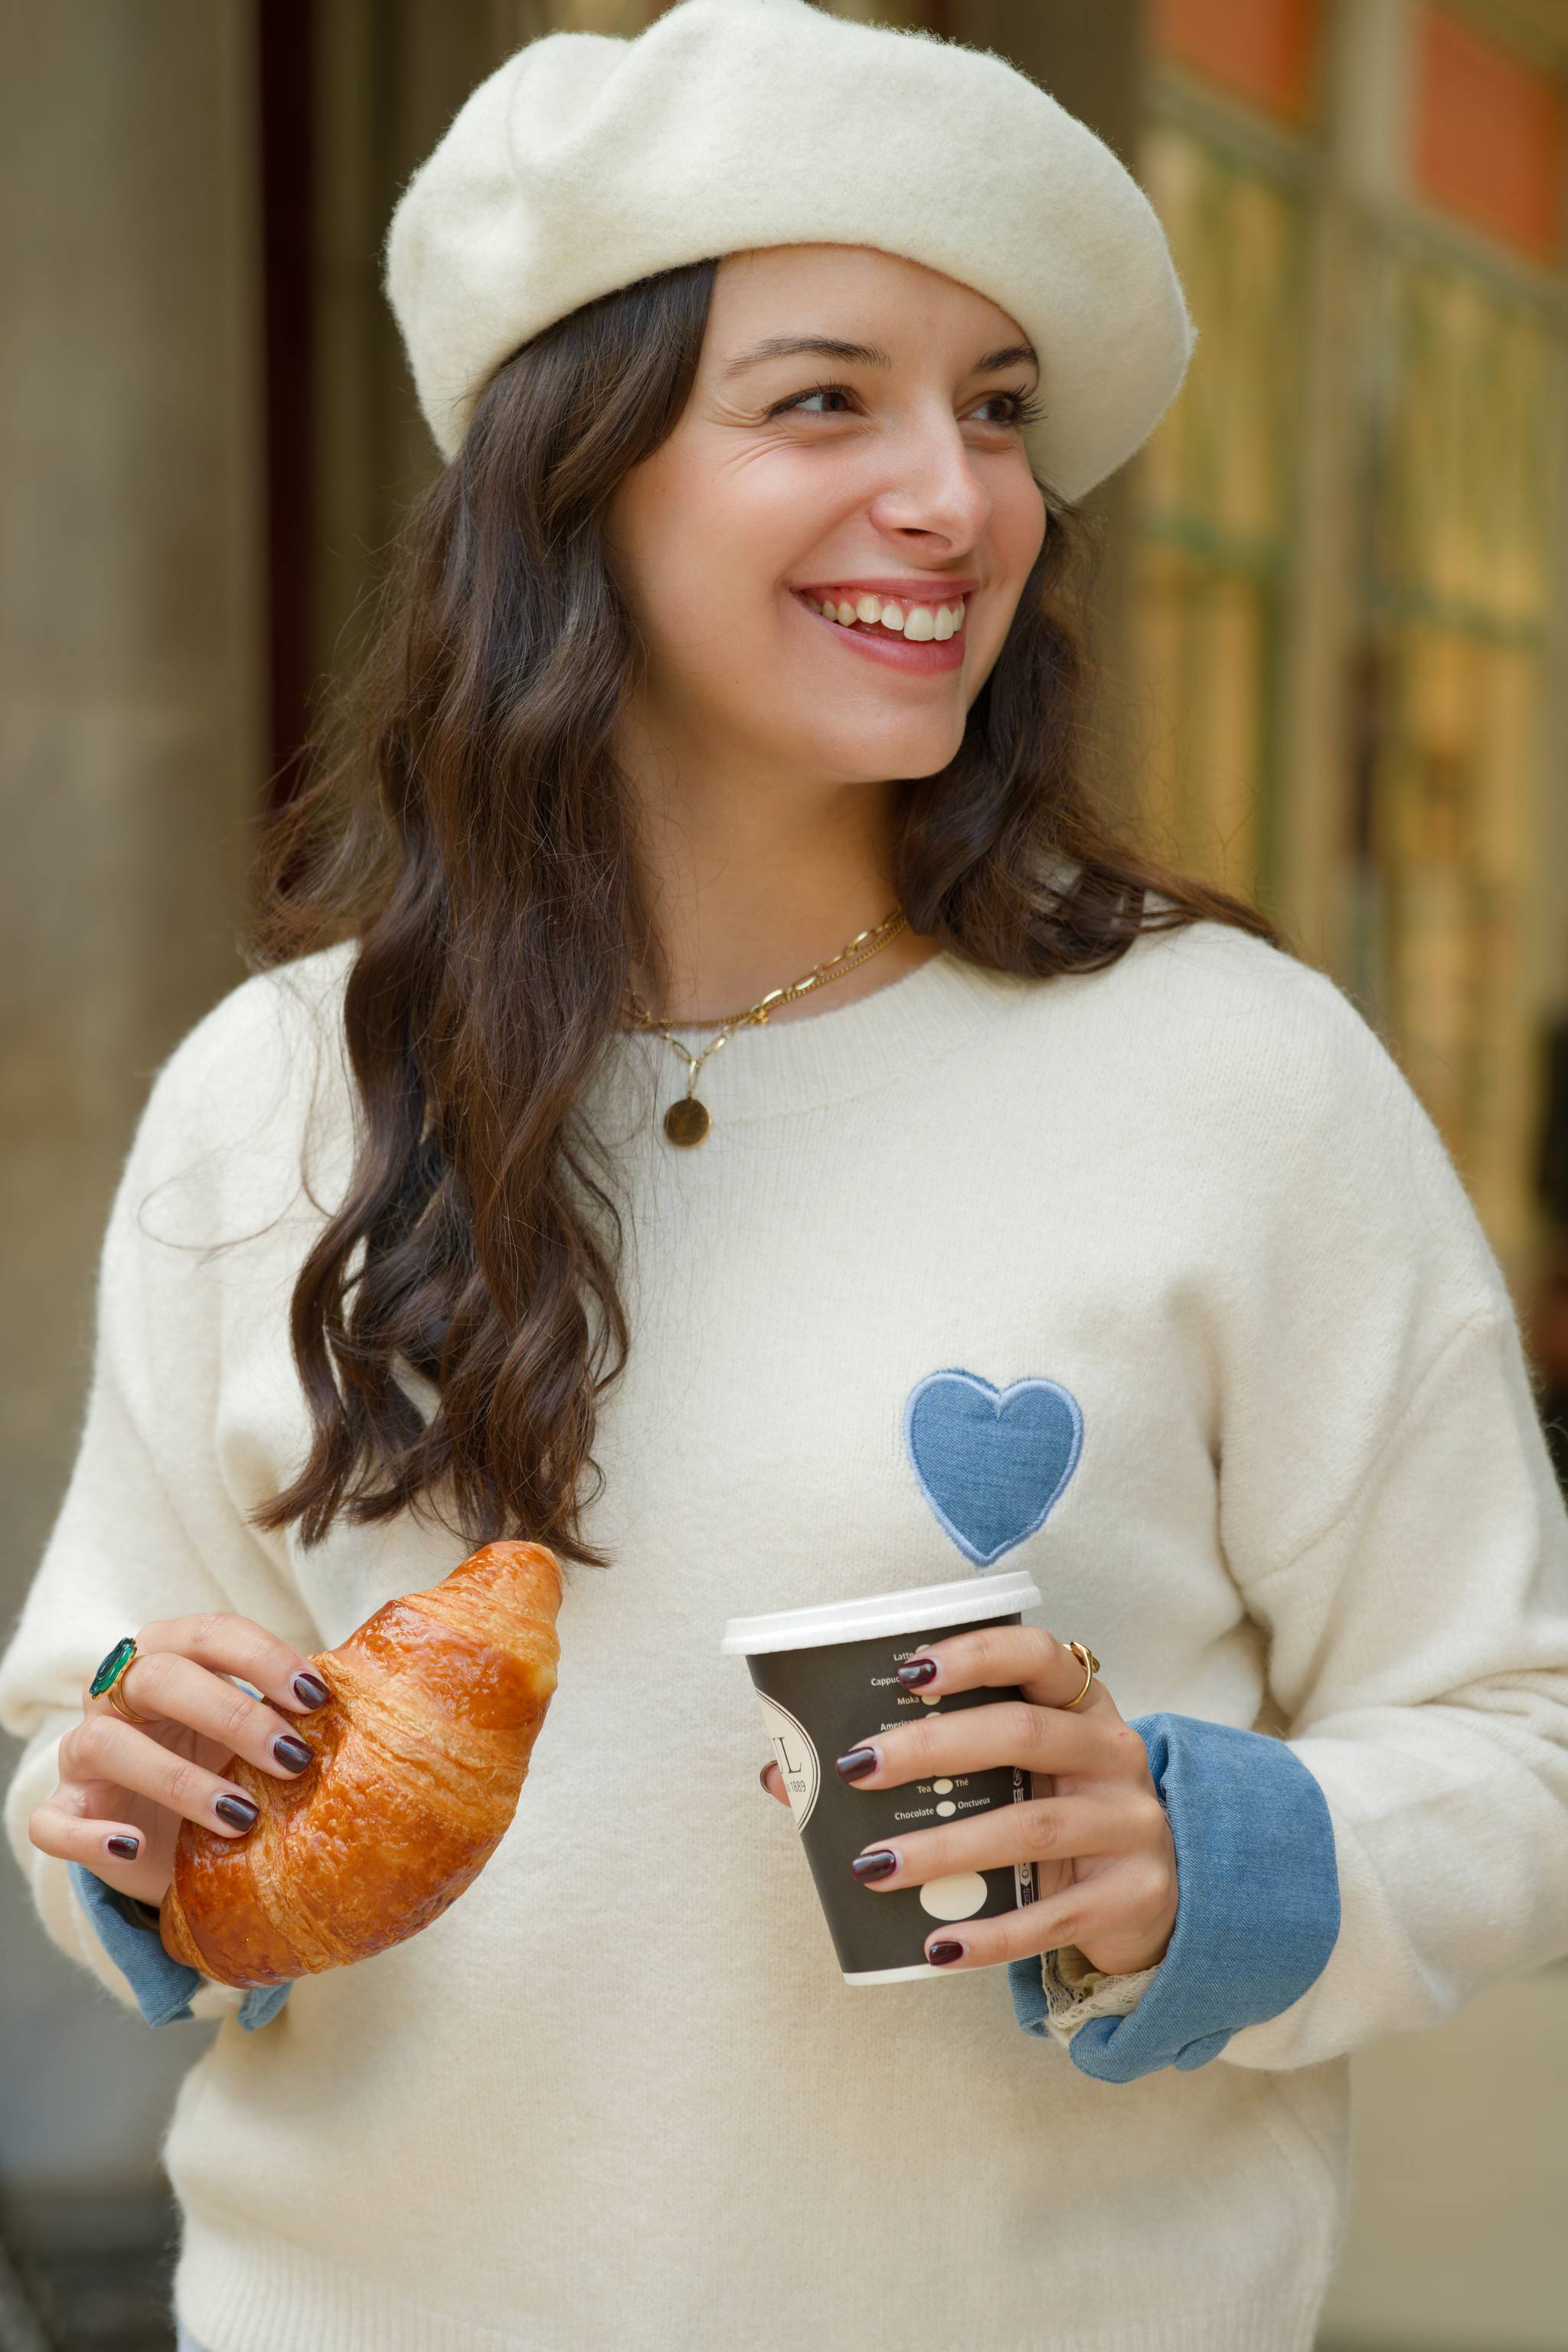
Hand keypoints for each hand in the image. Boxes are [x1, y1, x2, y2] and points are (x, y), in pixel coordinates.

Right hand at [28, 1614, 331, 1908]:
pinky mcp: (66, 1812)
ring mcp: (84, 1753)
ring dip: (178, 1779)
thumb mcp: (260, 1733)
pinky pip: (52, 1822)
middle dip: (232, 1714)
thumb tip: (374, 1695)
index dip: (262, 1657)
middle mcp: (118, 1694)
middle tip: (293, 1758)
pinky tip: (137, 1846)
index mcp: (169, 1656)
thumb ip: (294, 1709)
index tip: (316, 1697)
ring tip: (241, 1817)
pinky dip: (92, 1835)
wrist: (180, 1840)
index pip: (210, 1632)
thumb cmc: (228, 1764)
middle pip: (159, 1677)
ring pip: (108, 1745)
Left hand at [760, 1624, 1176, 1976]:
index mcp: (1080, 1705)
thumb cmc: (1056, 1810)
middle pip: (1022, 1734)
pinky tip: (935, 1946)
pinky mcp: (1133, 1895)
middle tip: (855, 1768)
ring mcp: (1131, 1825)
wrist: (1157, 1895)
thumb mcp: (1013, 1773)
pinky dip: (990, 1935)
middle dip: (933, 1748)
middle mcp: (1113, 1753)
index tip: (909, 1673)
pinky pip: (1053, 1915)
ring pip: (1031, 1828)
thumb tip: (784, 1775)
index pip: (1037, 1655)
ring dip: (945, 1848)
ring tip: (872, 1867)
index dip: (975, 1654)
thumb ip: (922, 1763)